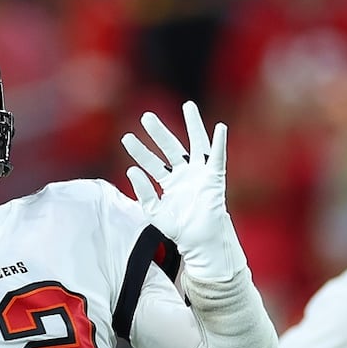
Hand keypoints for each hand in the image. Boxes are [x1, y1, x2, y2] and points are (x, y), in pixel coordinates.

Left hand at [121, 101, 245, 281]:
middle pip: (171, 147)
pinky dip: (219, 144)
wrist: (199, 242)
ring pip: (196, 144)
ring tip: (188, 105)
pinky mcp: (214, 178)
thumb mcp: (153, 211)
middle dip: (159, 132)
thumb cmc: (178, 229)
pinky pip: (218, 158)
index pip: (152, 162)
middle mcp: (185, 174)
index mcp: (169, 181)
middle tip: (146, 116)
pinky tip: (219, 128)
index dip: (140, 151)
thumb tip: (131, 170)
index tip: (126, 138)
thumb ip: (142, 192)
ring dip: (193, 125)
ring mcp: (200, 174)